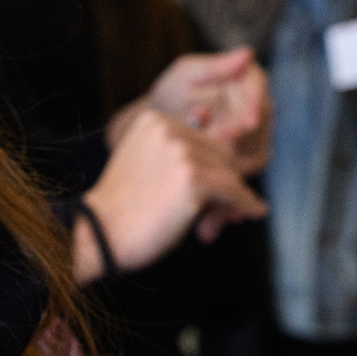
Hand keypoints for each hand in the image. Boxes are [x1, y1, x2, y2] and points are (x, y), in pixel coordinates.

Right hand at [76, 107, 267, 282]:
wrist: (100, 236)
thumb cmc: (125, 211)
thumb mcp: (151, 169)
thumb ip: (184, 157)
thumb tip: (236, 159)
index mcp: (155, 119)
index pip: (204, 138)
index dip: (214, 166)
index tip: (218, 192)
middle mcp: (168, 128)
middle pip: (222, 152)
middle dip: (226, 182)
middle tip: (225, 212)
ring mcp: (181, 151)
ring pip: (230, 172)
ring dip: (231, 198)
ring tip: (220, 222)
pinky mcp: (194, 177)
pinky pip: (235, 190)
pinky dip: (247, 203)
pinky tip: (255, 212)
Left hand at [138, 48, 270, 175]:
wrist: (162, 127)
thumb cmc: (173, 94)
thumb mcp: (186, 75)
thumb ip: (215, 66)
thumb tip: (249, 52)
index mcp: (246, 76)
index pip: (259, 87)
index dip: (255, 104)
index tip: (248, 121)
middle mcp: (258, 103)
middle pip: (263, 118)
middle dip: (243, 131)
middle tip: (223, 139)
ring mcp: (257, 131)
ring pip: (258, 141)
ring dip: (237, 147)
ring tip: (210, 147)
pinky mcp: (251, 155)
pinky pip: (251, 161)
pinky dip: (234, 162)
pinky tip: (212, 160)